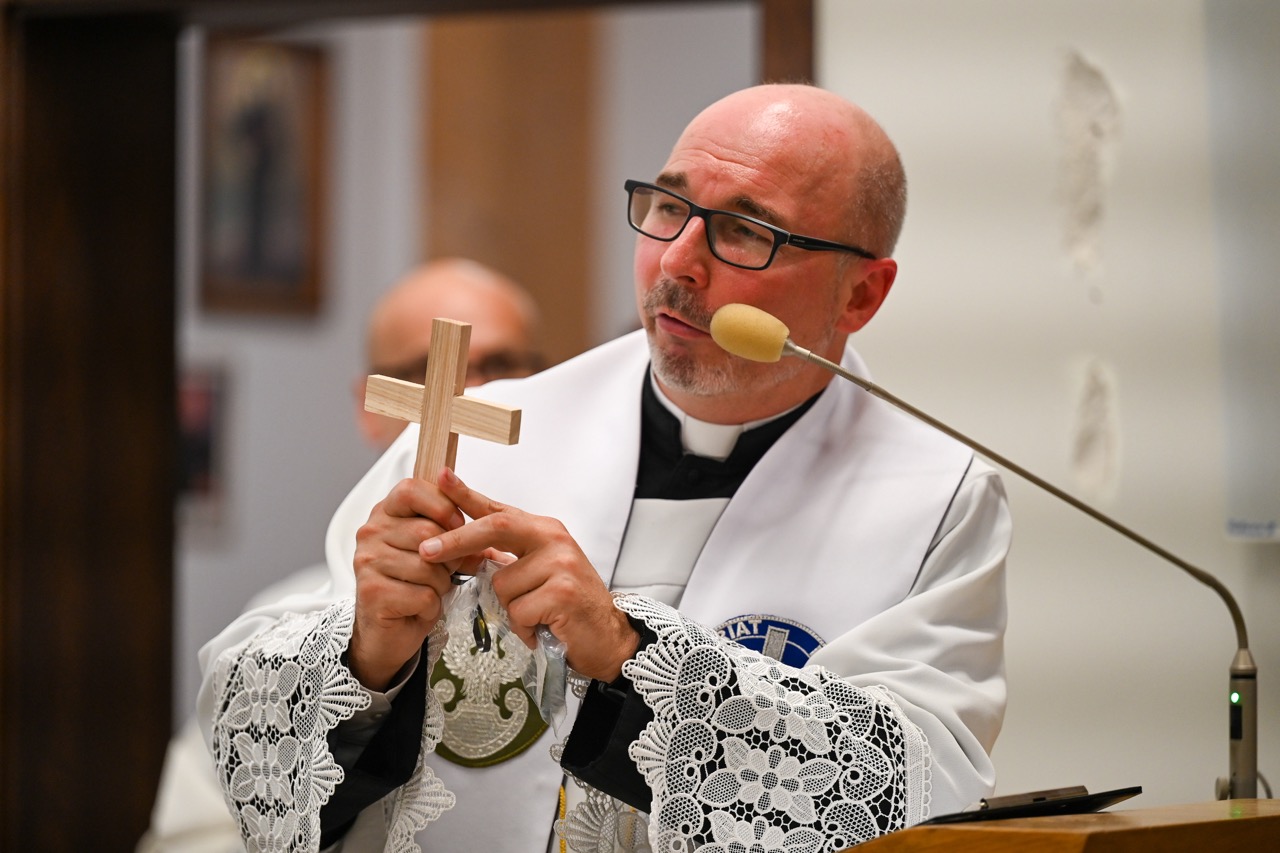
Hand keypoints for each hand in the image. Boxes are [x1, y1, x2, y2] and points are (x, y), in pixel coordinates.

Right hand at [350, 476, 470, 690]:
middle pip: (427, 531)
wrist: (388, 631)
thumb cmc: (412, 585)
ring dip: (440, 584)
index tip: (457, 524)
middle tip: (444, 570)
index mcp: (385, 514)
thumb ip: (458, 532)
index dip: (442, 506)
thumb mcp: (437, 551)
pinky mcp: (372, 592)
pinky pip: (423, 594)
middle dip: (449, 556)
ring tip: (427, 590)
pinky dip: (431, 605)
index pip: (412, 489)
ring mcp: (368, 562)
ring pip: (428, 565)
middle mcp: (371, 533)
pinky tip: (417, 607)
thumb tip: (488, 525)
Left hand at [420, 469, 639, 681]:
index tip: (441, 477)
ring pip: (502, 585)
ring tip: (535, 616)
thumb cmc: (568, 605)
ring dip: (511, 609)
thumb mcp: (540, 570)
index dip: (467, 494)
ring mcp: (560, 564)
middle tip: (427, 551)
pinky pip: (518, 611)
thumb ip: (510, 556)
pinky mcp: (562, 593)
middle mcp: (554, 539)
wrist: (608, 636)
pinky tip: (543, 628)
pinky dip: (524, 627)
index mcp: (544, 530)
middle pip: (495, 529)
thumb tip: (467, 550)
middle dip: (457, 541)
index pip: (499, 510)